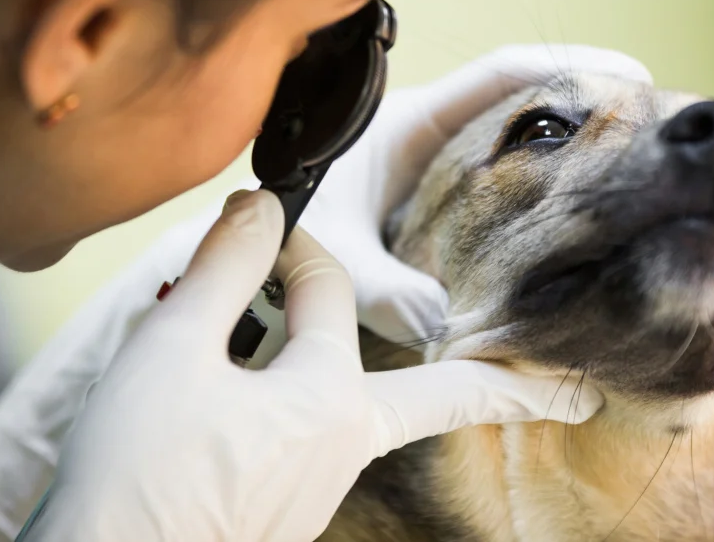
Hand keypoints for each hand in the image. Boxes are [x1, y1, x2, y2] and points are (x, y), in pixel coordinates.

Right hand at [16, 190, 601, 541]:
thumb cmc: (131, 474)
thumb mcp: (172, 350)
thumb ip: (226, 268)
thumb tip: (262, 205)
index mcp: (326, 402)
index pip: (326, 287)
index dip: (288, 241)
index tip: (257, 223)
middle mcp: (340, 447)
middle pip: (441, 395)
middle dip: (512, 389)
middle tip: (582, 393)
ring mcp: (317, 486)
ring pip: (362, 404)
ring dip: (378, 371)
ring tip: (425, 365)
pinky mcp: (285, 508)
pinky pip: (317, 437)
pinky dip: (309, 400)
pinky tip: (261, 393)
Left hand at [299, 44, 651, 341]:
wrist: (246, 258)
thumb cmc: (275, 239)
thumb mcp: (325, 251)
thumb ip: (373, 283)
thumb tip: (441, 325)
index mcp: (404, 123)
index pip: (497, 75)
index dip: (564, 67)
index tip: (631, 76)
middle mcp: (426, 138)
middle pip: (521, 104)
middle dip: (585, 107)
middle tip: (655, 129)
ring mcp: (433, 171)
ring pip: (514, 147)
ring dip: (569, 153)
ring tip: (636, 174)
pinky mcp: (435, 207)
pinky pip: (500, 188)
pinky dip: (540, 197)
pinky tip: (575, 231)